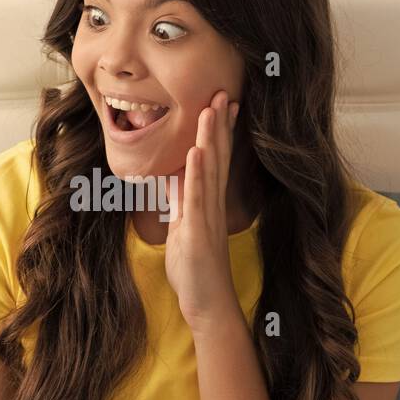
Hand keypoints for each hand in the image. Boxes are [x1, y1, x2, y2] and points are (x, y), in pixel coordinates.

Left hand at [165, 90, 242, 335]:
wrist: (207, 305)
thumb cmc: (195, 271)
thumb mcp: (183, 229)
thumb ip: (182, 204)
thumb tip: (176, 179)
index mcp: (208, 205)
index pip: (215, 161)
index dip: (218, 133)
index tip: (221, 105)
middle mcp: (212, 206)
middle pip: (217, 158)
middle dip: (218, 126)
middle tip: (222, 93)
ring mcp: (208, 218)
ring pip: (209, 171)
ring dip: (210, 139)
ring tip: (211, 110)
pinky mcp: (199, 232)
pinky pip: (198, 198)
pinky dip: (197, 174)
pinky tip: (195, 152)